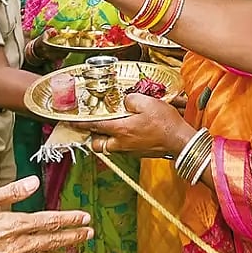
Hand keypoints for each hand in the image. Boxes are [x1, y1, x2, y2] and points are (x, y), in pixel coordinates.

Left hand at [75, 94, 195, 157]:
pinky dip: (119, 142)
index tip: (71, 122)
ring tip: (110, 129)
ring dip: (106, 140)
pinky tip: (127, 132)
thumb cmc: (165, 123)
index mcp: (121, 129)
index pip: (94, 126)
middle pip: (97, 144)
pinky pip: (122, 149)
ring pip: (109, 148)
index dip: (81, 123)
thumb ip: (131, 99)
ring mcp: (130, 150)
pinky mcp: (138, 153)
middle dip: (92, 136)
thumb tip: (125, 101)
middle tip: (92, 127)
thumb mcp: (147, 102)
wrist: (180, 142)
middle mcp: (121, 143)